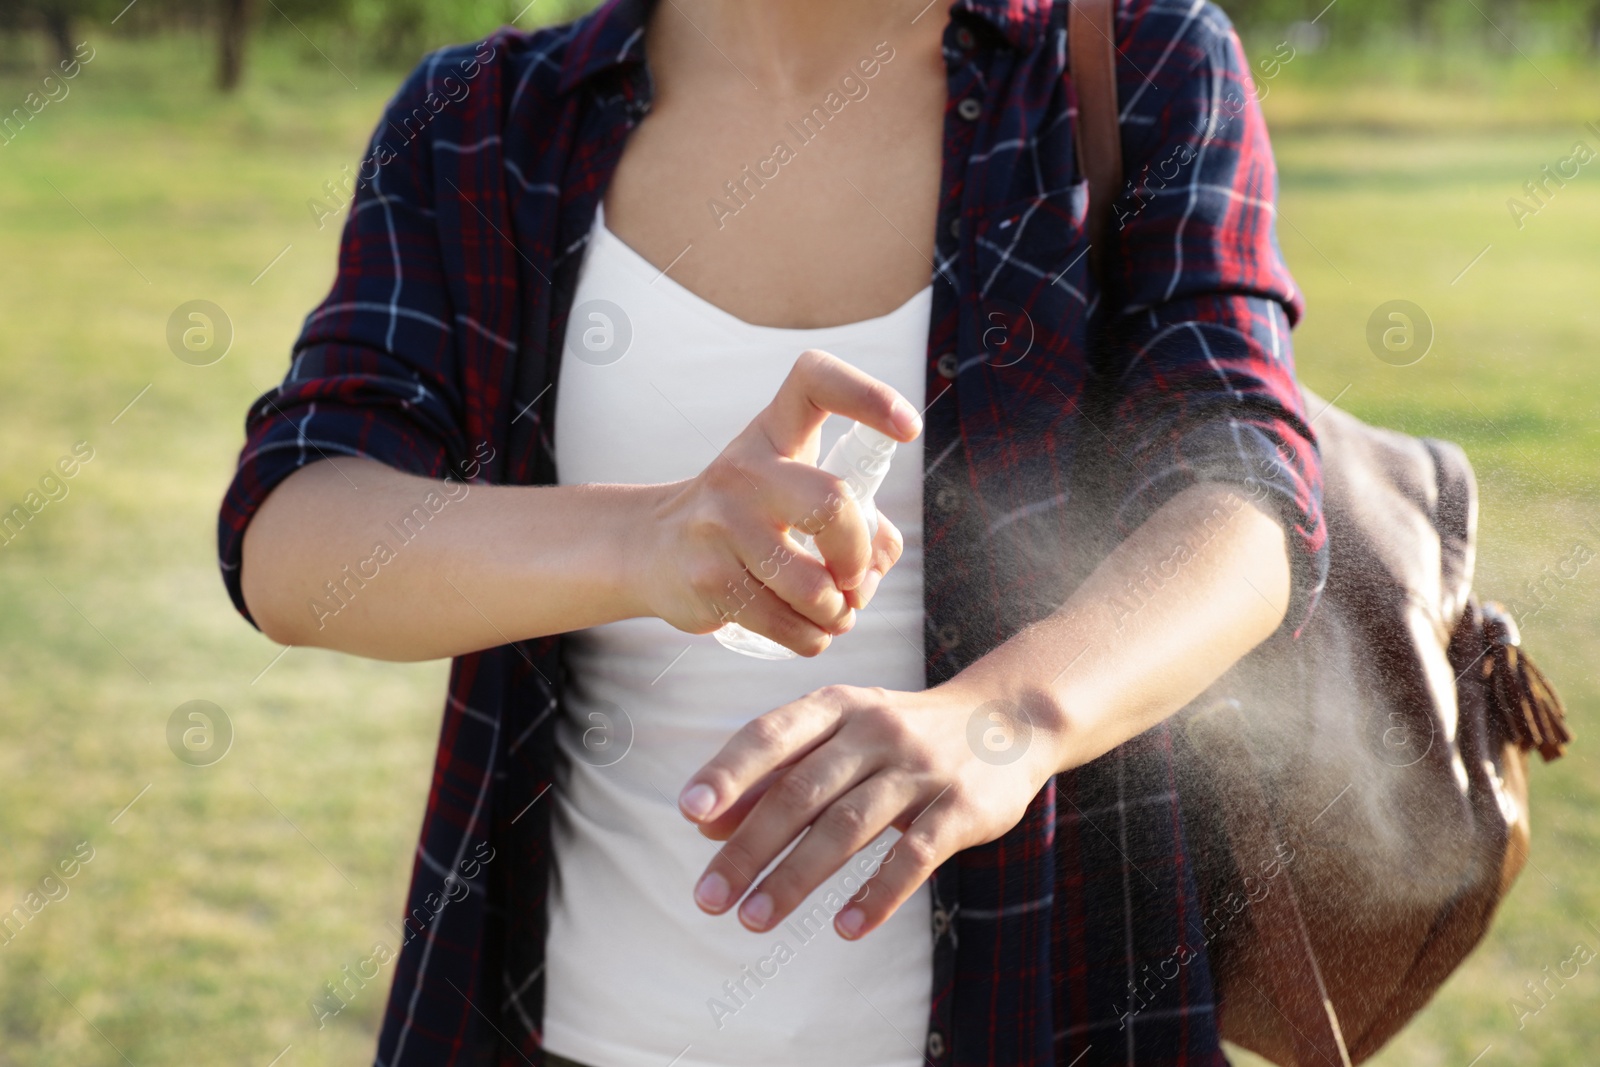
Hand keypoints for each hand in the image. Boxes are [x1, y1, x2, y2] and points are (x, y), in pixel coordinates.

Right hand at [636, 349, 919, 656]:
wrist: (651, 548)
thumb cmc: (744, 519)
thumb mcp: (791, 493)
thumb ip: (854, 516)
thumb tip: (880, 561)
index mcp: (774, 434)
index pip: (815, 382)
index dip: (868, 395)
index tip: (908, 427)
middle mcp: (746, 470)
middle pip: (831, 503)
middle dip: (858, 556)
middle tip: (854, 579)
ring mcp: (721, 524)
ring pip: (813, 587)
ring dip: (837, 614)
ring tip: (831, 612)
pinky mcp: (709, 579)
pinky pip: (786, 624)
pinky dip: (811, 637)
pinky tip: (806, 629)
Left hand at [676, 680, 1057, 938]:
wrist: (1009, 719)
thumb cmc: (902, 735)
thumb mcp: (841, 736)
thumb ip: (777, 774)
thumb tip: (705, 822)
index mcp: (838, 706)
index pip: (771, 735)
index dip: (729, 772)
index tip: (689, 812)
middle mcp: (875, 730)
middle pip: (801, 791)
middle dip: (749, 847)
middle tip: (708, 896)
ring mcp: (921, 769)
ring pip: (848, 826)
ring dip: (796, 877)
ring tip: (753, 919)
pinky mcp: (963, 808)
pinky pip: (915, 855)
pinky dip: (879, 894)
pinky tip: (846, 927)